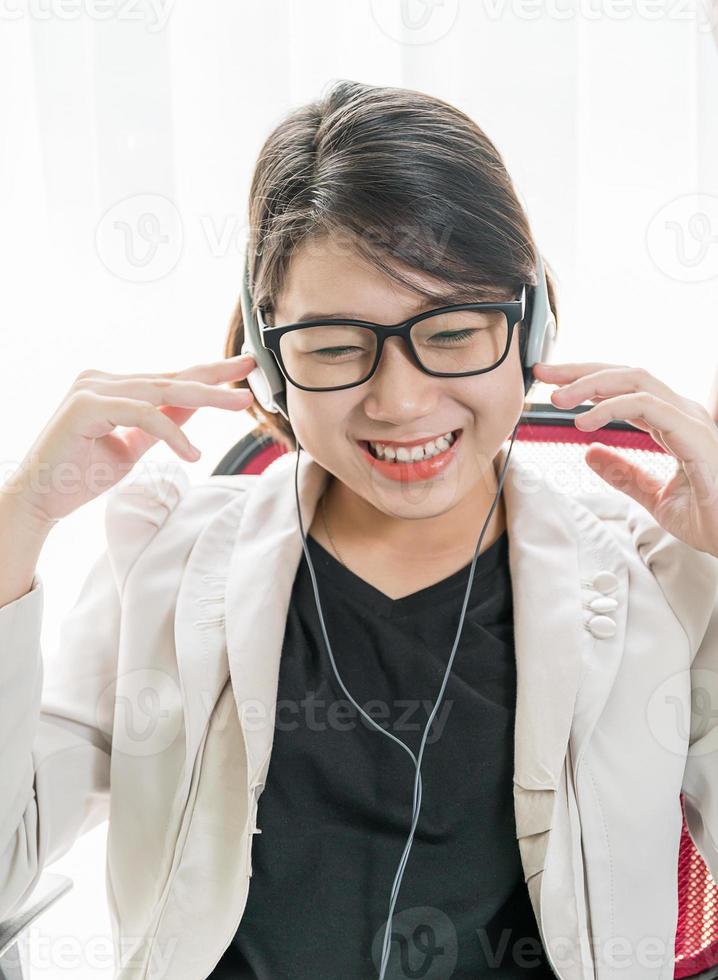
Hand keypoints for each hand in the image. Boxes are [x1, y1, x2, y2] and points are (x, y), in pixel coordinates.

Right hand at [1, 353, 256, 528]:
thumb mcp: (133, 445)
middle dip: (216, 378)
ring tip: (240, 404)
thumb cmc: (80, 475)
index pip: (169, 378)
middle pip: (171, 378)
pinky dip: (171, 433)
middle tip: (251, 373)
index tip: (243, 370)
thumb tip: (196, 407)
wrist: (39, 499)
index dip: (208, 375)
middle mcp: (101, 379)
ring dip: (206, 398)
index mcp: (112, 385)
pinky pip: (142, 414)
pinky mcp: (86, 405)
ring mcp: (92, 388)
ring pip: (162, 390)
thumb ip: (161, 424)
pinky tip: (192, 453)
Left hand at [533, 361, 717, 558]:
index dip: (586, 382)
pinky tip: (585, 420)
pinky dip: (611, 406)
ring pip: (636, 379)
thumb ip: (624, 474)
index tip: (552, 384)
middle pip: (627, 374)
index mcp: (674, 423)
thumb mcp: (654, 497)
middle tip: (544, 372)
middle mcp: (683, 413)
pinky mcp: (694, 433)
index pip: (625, 389)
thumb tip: (590, 453)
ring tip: (558, 398)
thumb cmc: (711, 518)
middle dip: (582, 370)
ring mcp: (690, 419)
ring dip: (591, 384)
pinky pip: (647, 405)